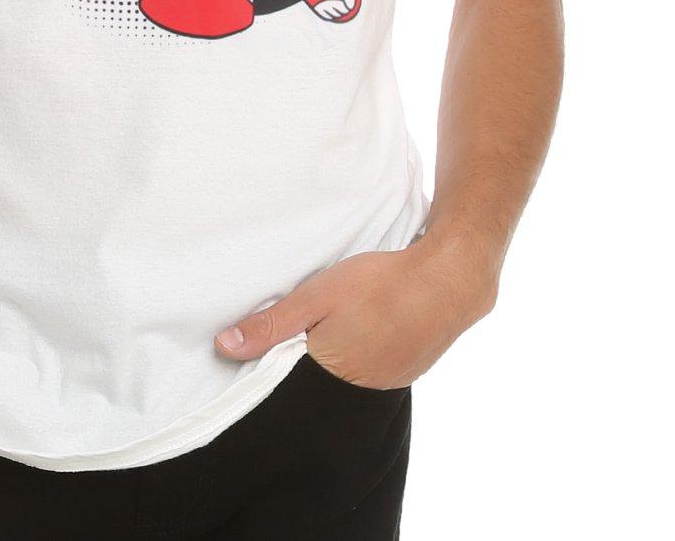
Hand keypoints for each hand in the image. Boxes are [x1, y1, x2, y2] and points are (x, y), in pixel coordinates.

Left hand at [213, 232, 498, 390]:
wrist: (449, 280)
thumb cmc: (379, 285)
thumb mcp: (317, 296)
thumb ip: (272, 325)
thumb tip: (224, 347)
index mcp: (330, 377)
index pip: (288, 390)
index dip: (272, 373)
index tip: (258, 360)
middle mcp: (358, 393)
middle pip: (316, 387)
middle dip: (303, 368)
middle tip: (302, 336)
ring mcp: (386, 387)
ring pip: (344, 380)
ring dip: (334, 361)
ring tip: (333, 332)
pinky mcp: (406, 373)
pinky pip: (371, 374)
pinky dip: (361, 357)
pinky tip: (362, 332)